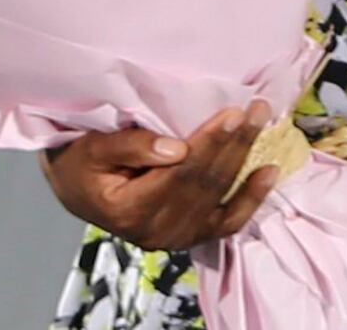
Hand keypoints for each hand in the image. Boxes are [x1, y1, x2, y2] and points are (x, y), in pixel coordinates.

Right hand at [40, 105, 281, 251]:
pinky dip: (251, 199)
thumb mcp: (94, 148)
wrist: (78, 190)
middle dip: (234, 144)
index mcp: (129, 211)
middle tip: (256, 108)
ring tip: (262, 125)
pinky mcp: (189, 236)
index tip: (233, 112)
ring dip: (245, 160)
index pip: (180, 173)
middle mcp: (154, 232)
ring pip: (219, 198)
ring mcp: (174, 238)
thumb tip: (176, 149)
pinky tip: (269, 173)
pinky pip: (227, 222)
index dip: (210, 143)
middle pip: (204, 183)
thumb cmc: (82, 163)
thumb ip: (131, 146)